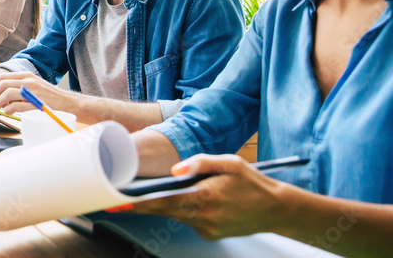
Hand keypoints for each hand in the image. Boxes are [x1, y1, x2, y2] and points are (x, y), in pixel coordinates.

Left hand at [0, 71, 65, 114]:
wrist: (68, 103)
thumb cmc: (49, 97)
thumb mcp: (34, 85)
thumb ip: (19, 86)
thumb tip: (0, 92)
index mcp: (26, 75)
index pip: (2, 76)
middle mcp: (28, 80)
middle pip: (1, 83)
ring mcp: (32, 91)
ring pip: (6, 93)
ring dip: (0, 101)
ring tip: (2, 106)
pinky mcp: (35, 103)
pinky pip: (15, 106)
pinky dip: (8, 110)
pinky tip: (10, 112)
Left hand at [132, 154, 290, 239]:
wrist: (277, 210)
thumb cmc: (253, 183)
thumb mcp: (230, 163)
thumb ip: (200, 162)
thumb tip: (174, 170)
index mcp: (206, 196)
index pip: (164, 201)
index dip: (140, 203)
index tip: (120, 203)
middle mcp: (204, 216)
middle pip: (164, 211)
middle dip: (143, 206)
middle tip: (121, 201)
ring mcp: (207, 229)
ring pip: (176, 215)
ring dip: (167, 205)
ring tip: (163, 193)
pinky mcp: (210, 235)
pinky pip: (189, 220)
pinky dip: (186, 211)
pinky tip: (197, 201)